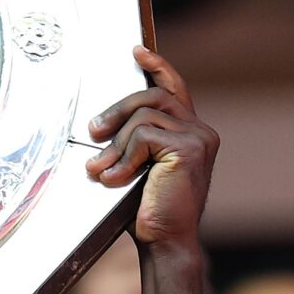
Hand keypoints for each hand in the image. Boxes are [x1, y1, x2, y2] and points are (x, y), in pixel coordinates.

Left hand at [85, 49, 216, 252]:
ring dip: (114, 144)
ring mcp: (198, 138)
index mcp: (191, 133)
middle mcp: (200, 131)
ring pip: (143, 117)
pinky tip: (115, 179)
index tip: (137, 52)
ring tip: (99, 169)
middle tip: (93, 130)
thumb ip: (133, 143)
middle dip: (117, 109)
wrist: (165, 242)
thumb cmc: (147, 210)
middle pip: (153, 96)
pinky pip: (144, 136)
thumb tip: (101, 126)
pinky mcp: (189, 149)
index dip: (157, 67)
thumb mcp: (137, 168)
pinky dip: (123, 157)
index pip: (175, 88)